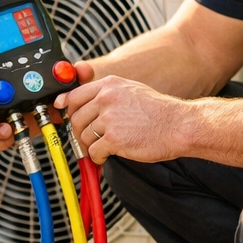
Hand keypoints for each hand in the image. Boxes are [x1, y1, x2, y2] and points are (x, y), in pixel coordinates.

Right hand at [0, 61, 95, 150]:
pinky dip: (0, 142)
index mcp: (5, 80)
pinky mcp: (10, 132)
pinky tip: (10, 140)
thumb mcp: (67, 78)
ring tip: (6, 131)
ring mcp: (2, 116)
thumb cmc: (60, 88)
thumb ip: (75, 73)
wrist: (66, 108)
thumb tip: (81, 68)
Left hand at [55, 74, 188, 165]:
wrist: (178, 125)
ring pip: (83, 136)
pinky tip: (109, 154)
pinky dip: (98, 157)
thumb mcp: (131, 90)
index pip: (75, 95)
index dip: (67, 108)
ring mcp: (110, 118)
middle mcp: (107, 99)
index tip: (65, 115)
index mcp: (110, 85)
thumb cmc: (158, 111)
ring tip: (105, 146)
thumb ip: (106, 95)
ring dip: (91, 145)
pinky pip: (93, 151)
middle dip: (81, 131)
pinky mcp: (114, 138)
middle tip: (91, 138)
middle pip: (76, 118)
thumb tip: (80, 101)